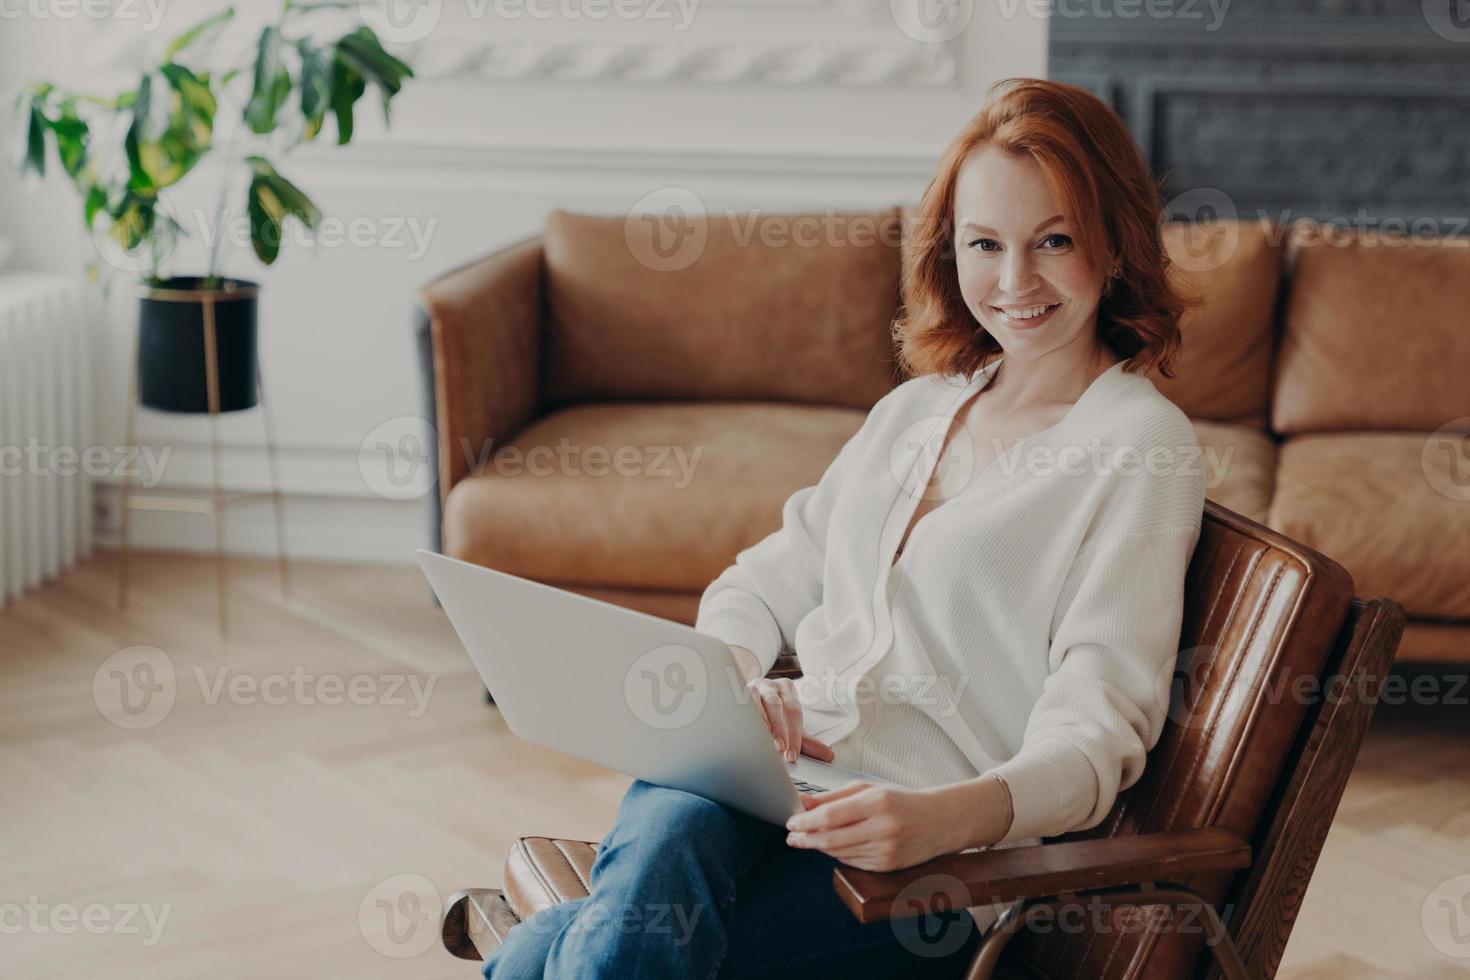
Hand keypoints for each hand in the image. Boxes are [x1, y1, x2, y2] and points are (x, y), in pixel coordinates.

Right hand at [747, 676, 834, 764]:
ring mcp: (750, 687)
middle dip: (779, 728)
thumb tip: (828, 755)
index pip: (793, 710)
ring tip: (765, 741)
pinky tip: (748, 732)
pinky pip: (740, 704)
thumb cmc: (771, 712)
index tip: (792, 755)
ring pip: (756, 701)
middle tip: (782, 749)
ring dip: (761, 722)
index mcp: (786, 688)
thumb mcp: (789, 724)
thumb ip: (806, 740)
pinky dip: (745, 718)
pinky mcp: (734, 693)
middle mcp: (769, 684)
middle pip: (776, 704)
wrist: (745, 696)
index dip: (794, 734)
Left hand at [784, 782, 979, 871]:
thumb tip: (803, 802)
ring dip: (819, 847)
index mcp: (878, 802)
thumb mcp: (869, 789)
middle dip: (806, 838)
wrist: (940, 821)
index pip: (831, 816)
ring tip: (806, 839)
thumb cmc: (902, 801)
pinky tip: (831, 846)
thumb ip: (834, 796)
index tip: (791, 822)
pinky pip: (852, 862)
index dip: (806, 821)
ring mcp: (886, 850)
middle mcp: (883, 828)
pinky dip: (838, 854)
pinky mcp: (887, 866)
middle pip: (831, 838)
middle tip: (792, 836)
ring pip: (839, 853)